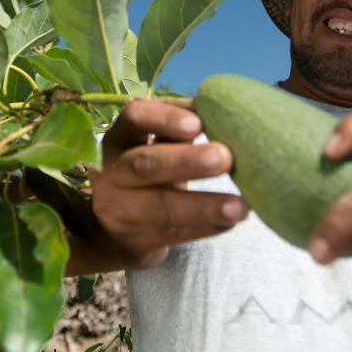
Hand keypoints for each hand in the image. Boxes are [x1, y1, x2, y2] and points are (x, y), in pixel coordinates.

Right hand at [86, 98, 247, 270]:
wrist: (115, 232)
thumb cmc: (149, 177)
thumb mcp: (155, 148)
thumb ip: (179, 131)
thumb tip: (220, 111)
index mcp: (118, 138)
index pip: (134, 118)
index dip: (164, 119)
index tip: (198, 125)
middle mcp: (110, 172)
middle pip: (144, 163)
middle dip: (187, 161)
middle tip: (226, 158)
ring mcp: (116, 209)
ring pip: (161, 206)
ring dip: (204, 206)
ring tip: (241, 207)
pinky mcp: (132, 240)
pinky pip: (171, 233)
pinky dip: (204, 227)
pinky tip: (228, 222)